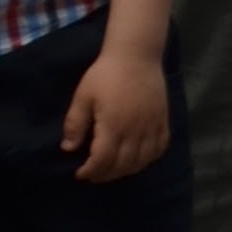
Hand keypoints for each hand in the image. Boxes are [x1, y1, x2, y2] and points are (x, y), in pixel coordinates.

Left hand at [60, 40, 173, 183]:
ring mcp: (152, 126)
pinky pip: (160, 148)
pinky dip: (149, 159)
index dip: (91, 171)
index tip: (80, 174)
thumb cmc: (105, 75)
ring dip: (127, 170)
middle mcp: (135, 130)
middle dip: (106, 174)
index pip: (103, 159)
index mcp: (113, 125)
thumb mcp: (83, 97)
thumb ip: (75, 124)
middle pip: (123, 164)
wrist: (136, 56)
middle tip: (94, 174)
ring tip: (114, 169)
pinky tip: (138, 158)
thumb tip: (68, 148)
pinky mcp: (163, 121)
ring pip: (143, 160)